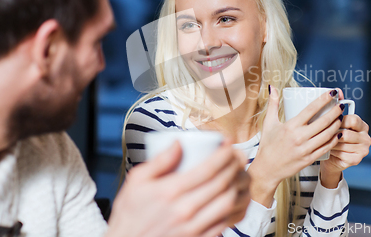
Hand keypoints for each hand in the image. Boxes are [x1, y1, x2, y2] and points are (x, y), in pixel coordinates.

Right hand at [106, 141, 250, 236]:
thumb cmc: (131, 214)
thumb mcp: (136, 182)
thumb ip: (158, 161)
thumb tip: (178, 142)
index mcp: (169, 191)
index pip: (207, 169)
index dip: (224, 153)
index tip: (229, 144)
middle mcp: (184, 209)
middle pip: (221, 183)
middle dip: (235, 165)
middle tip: (239, 155)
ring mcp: (193, 228)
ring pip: (227, 202)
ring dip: (238, 185)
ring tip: (239, 173)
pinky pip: (224, 222)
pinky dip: (234, 207)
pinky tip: (234, 196)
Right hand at [248, 86, 342, 206]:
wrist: (267, 169)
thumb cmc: (267, 145)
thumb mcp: (268, 123)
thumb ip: (273, 104)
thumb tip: (272, 87)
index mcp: (290, 126)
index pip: (310, 109)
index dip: (323, 100)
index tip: (331, 93)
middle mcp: (299, 137)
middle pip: (323, 122)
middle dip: (335, 112)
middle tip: (341, 106)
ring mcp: (305, 149)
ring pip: (327, 135)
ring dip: (337, 125)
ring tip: (341, 118)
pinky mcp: (309, 159)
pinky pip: (326, 147)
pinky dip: (334, 140)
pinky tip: (338, 134)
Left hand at [320, 92, 370, 184]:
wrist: (330, 157)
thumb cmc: (331, 136)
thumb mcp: (335, 121)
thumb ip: (337, 107)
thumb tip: (337, 91)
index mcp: (362, 125)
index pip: (352, 120)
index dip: (339, 121)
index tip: (330, 122)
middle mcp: (366, 137)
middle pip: (347, 133)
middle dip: (333, 133)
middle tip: (323, 133)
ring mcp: (363, 149)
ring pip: (342, 144)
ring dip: (330, 143)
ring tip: (323, 142)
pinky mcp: (357, 160)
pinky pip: (341, 154)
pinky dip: (332, 151)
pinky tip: (328, 150)